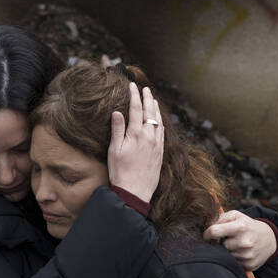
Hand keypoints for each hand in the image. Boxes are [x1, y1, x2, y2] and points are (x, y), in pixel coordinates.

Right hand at [106, 82, 163, 203]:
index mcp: (137, 133)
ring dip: (155, 108)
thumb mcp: (114, 150)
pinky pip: (163, 132)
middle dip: (147, 98)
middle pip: (150, 111)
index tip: (132, 85)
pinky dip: (161, 122)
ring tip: (153, 100)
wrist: (135, 191)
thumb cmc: (120, 172)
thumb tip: (117, 111)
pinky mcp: (160, 152)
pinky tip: (159, 121)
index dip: (134, 95)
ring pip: (159, 121)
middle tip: (145, 88)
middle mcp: (150, 136)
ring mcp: (157, 144)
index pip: (136, 108)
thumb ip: (117, 129)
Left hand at [204, 210, 277, 271]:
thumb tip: (206, 227)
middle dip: (220, 243)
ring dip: (227, 251)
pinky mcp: (248, 265)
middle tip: (227, 239)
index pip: (214, 232)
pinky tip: (240, 252)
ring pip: (225, 255)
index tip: (207, 235)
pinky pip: (232, 263)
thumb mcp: (236, 215)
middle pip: (219, 246)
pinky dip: (233, 258)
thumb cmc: (247, 225)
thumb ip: (220, 218)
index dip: (206, 234)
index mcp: (240, 227)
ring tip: (235, 245)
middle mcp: (244, 242)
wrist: (268, 239)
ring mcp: (247, 255)